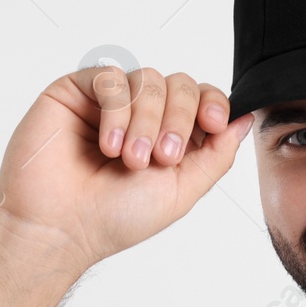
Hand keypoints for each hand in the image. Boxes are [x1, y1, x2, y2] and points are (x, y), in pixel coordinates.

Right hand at [0, 66, 253, 267]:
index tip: (213, 123)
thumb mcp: (183, 190)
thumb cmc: (113, 218)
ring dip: (146, 121)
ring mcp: (109, 102)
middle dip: (178, 118)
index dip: (213, 103)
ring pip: (148, 79)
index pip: (203, 99)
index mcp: (170, 137)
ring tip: (128, 158)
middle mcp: (141, 115)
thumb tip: (245, 120)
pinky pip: (111, 78)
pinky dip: (117, 110)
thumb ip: (217, 155)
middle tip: (161, 157)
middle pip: (180, 84)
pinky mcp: (76, 92)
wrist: (60, 228)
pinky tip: (108, 144)